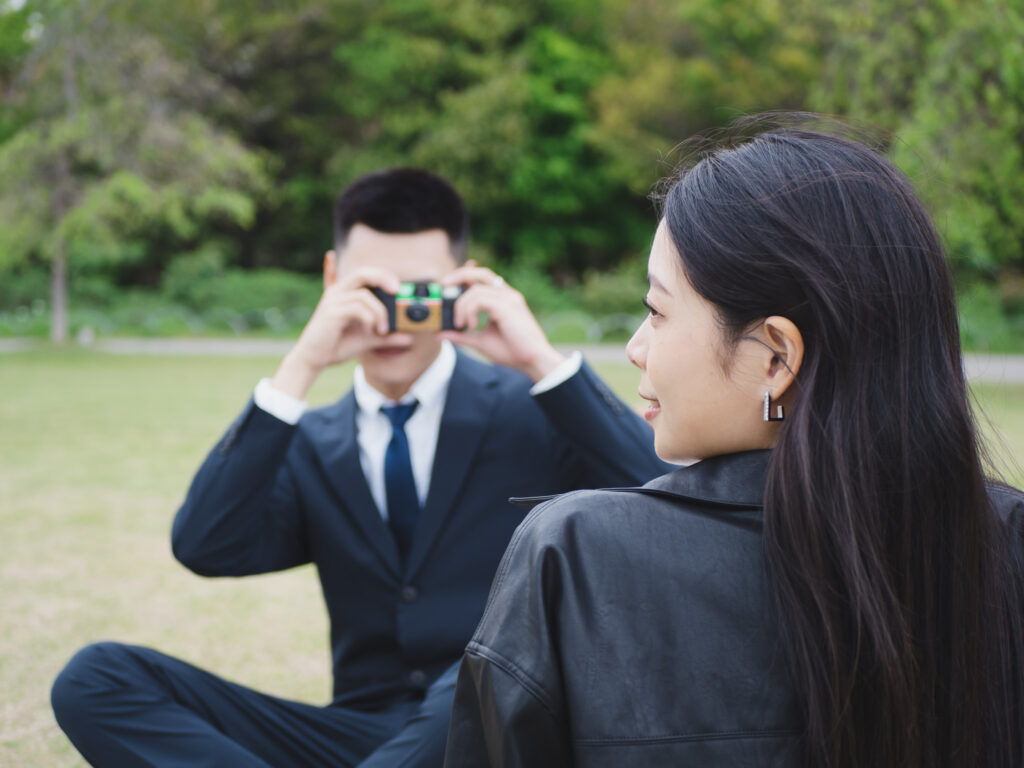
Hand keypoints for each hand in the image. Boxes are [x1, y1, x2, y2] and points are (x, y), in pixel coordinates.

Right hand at [272, 267, 412, 397]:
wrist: (313, 359)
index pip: (364, 273)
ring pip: (364, 295)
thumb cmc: (336, 346)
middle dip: (382, 277)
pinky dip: (369, 319)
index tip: (398, 287)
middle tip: (397, 290)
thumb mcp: (368, 340)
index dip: (382, 275)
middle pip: (362, 273)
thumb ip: (387, 337)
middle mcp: (337, 293)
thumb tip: (409, 338)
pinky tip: (370, 331)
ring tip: (382, 330)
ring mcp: (333, 301)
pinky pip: (357, 308)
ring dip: (379, 312)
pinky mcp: (331, 313)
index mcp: (344, 293)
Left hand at [439, 261, 564, 381]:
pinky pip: (479, 299)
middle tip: (443, 285)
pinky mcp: (506, 306)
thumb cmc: (513, 351)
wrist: (533, 360)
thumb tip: (440, 334)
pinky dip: (469, 311)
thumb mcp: (480, 342)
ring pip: (475, 289)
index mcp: (504, 300)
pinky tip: (471, 325)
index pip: (483, 277)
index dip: (466, 274)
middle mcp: (508, 294)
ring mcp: (509, 298)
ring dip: (461, 306)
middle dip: (459, 275)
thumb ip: (461, 336)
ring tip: (461, 325)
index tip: (447, 282)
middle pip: (480, 273)